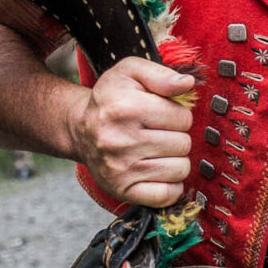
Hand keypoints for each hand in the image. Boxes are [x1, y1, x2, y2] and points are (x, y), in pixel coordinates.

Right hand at [67, 57, 194, 207]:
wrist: (80, 130)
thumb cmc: (111, 100)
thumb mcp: (130, 73)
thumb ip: (161, 74)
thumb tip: (187, 84)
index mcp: (125, 108)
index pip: (183, 117)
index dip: (178, 114)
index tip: (162, 114)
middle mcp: (120, 140)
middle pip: (183, 144)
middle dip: (176, 136)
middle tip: (157, 132)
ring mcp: (120, 169)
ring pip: (180, 169)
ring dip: (175, 160)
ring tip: (156, 150)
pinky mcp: (123, 190)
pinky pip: (168, 194)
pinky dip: (170, 184)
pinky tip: (157, 171)